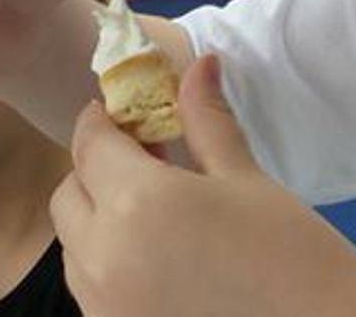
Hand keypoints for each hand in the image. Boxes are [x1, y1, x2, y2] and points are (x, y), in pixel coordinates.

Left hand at [51, 55, 355, 316]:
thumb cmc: (287, 247)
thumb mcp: (243, 176)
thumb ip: (206, 119)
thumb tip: (200, 62)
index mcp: (136, 202)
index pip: (90, 146)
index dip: (100, 121)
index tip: (120, 110)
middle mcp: (103, 256)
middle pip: (69, 196)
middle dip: (95, 170)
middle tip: (144, 159)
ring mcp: (102, 304)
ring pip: (73, 245)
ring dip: (97, 217)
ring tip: (153, 209)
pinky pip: (90, 285)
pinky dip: (108, 261)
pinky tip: (159, 255)